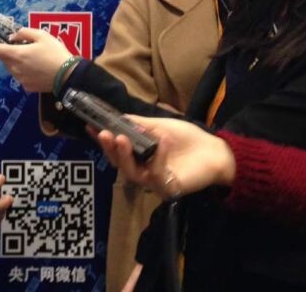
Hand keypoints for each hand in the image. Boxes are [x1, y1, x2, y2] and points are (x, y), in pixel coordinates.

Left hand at [0, 27, 72, 91]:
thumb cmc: (55, 53)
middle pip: (3, 59)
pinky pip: (20, 77)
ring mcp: (20, 79)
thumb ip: (24, 32)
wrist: (67, 75)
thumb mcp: (42, 35)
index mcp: (16, 54)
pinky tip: (35, 68)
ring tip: (29, 57)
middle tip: (20, 46)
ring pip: (11, 68)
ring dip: (14, 62)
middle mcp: (15, 68)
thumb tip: (12, 37)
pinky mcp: (27, 87)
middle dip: (7, 51)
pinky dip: (23, 71)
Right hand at [95, 116, 235, 198]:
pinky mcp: (167, 188)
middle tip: (104, 134)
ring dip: (125, 156)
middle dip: (110, 149)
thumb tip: (118, 117)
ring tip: (121, 139)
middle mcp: (142, 170)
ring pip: (132, 173)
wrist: (215, 151)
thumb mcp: (159, 126)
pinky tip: (161, 142)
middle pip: (119, 164)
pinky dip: (158, 157)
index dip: (102, 140)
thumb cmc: (187, 138)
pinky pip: (157, 175)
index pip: (116, 149)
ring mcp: (154, 181)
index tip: (90, 126)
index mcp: (138, 155)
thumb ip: (139, 124)